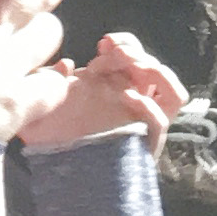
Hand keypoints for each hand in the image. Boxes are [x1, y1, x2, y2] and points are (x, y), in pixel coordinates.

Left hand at [9, 34, 196, 155]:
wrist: (51, 172)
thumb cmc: (48, 133)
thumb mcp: (43, 98)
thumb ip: (50, 77)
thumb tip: (67, 64)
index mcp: (115, 86)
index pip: (136, 56)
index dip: (125, 43)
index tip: (103, 43)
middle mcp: (134, 102)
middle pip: (154, 68)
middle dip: (135, 53)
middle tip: (109, 54)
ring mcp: (141, 123)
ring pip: (173, 92)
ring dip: (155, 72)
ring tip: (129, 69)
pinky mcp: (143, 144)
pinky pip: (161, 122)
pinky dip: (150, 106)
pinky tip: (128, 97)